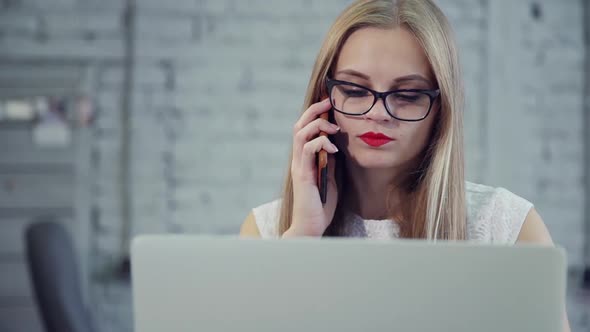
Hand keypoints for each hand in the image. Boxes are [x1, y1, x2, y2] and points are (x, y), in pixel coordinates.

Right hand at [285, 98, 339, 236]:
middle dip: (314, 110)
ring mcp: (298, 166)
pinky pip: (307, 150)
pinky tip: (334, 150)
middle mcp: (298, 159)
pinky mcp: (302, 174)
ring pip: (301, 133)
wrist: (311, 225)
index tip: (329, 103)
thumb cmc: (320, 204)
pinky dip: (321, 144)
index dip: (315, 113)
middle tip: (329, 102)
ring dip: (318, 125)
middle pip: (299, 125)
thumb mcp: (329, 177)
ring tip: (334, 127)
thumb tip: (335, 145)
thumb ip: (328, 161)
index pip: (305, 129)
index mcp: (304, 158)